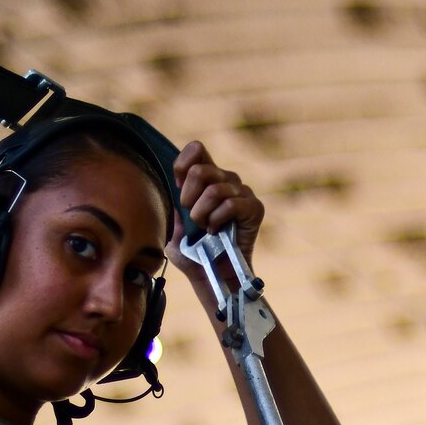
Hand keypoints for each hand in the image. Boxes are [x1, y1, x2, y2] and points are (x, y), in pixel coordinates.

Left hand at [169, 140, 265, 274]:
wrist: (213, 275)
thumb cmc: (192, 252)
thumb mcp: (174, 226)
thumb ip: (172, 205)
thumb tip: (171, 189)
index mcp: (207, 177)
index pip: (196, 149)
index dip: (182, 166)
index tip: (178, 191)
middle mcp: (226, 179)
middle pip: (200, 170)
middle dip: (188, 198)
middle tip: (192, 217)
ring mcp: (242, 192)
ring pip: (215, 190)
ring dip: (202, 214)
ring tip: (205, 227)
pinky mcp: (254, 208)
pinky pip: (231, 204)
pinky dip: (218, 220)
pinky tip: (217, 231)